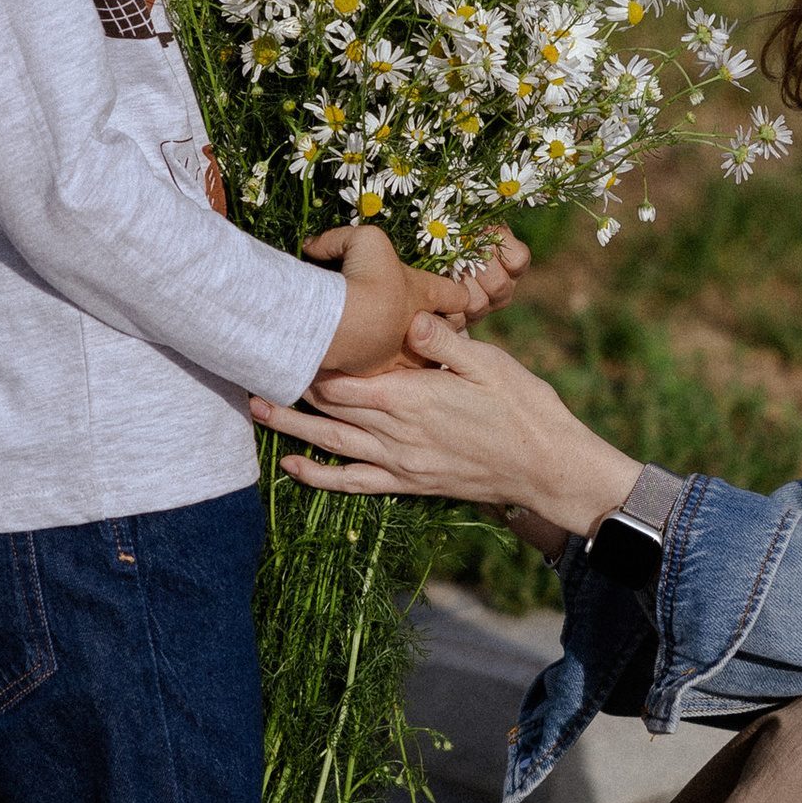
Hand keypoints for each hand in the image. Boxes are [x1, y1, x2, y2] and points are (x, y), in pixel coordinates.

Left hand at [257, 317, 639, 544]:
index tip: (287, 342)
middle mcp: (397, 433)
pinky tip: (293, 468)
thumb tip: (408, 319)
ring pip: (331, 446)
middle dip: (292, 389)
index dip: (312, 363)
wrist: (545, 466)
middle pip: (329, 409)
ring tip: (256, 410)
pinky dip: (318, 477)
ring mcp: (400, 463)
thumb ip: (443, 341)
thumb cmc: (523, 407)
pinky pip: (353, 483)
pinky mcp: (408, 483)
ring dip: (291, 429)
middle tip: (255, 368)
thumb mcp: (489, 362)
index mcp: (412, 397)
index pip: (344, 380)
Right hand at [300, 222, 524, 381]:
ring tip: (403, 349)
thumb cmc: (363, 278)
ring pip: (427, 360)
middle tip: (427, 325)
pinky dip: (386, 372)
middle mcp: (422, 326)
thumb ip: (341, 240)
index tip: (449, 296)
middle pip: (450, 332)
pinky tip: (372, 366)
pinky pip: (395, 379)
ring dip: (418, 354)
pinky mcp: (383, 375)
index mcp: (424, 292)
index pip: (458, 296)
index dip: (456, 295)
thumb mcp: (362, 241)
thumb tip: (314, 247)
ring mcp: (405, 355)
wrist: (344, 324)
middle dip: (444, 329)